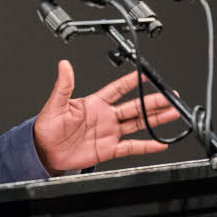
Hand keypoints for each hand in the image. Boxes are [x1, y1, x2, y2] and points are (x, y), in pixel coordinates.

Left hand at [33, 60, 180, 173]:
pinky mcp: (108, 149)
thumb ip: (64, 86)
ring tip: (172, 113)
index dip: (130, 82)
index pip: (117, 89)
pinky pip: (131, 147)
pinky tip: (160, 143)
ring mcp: (109, 133)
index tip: (145, 74)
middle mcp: (105, 117)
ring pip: (137, 123)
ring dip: (155, 119)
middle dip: (153, 101)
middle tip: (170, 97)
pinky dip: (146, 146)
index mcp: (94, 104)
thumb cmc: (48, 127)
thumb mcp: (55, 104)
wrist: (45, 151)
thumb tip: (64, 65)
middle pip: (134, 106)